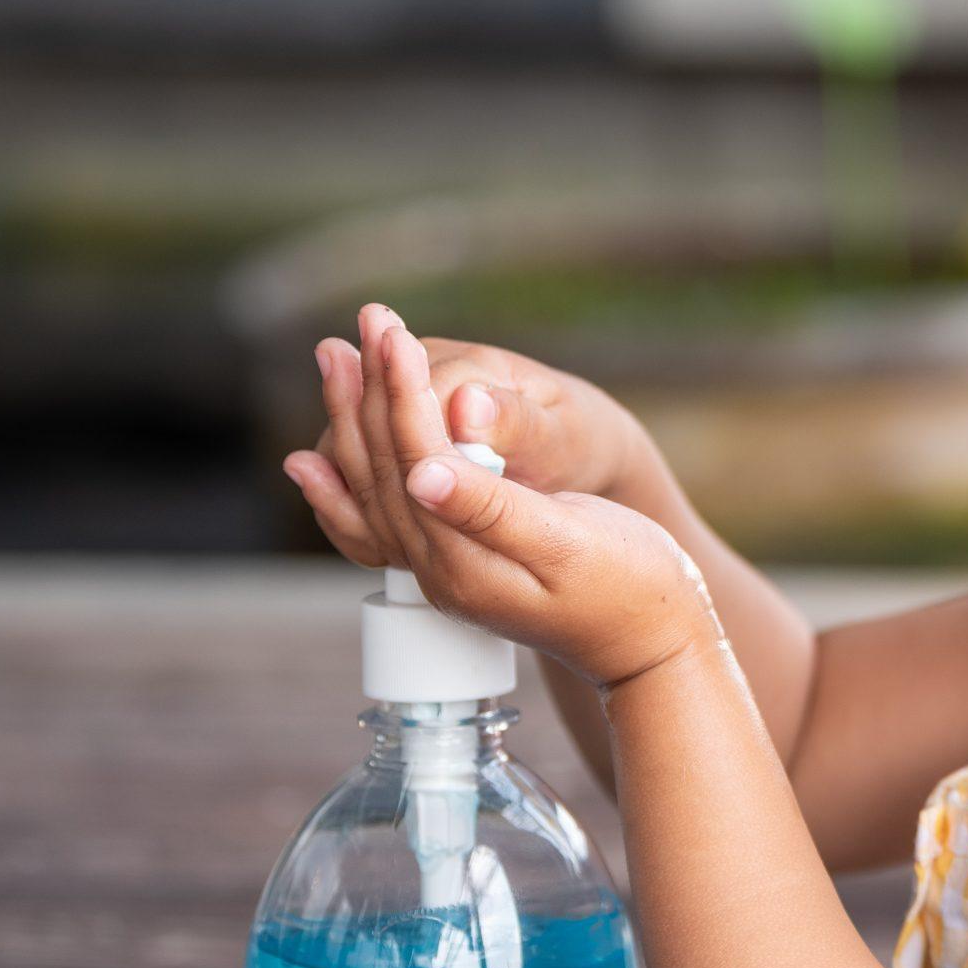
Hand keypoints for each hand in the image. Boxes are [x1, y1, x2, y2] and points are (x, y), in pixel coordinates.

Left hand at [287, 303, 720, 691]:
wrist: (653, 646)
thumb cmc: (633, 587)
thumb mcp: (569, 544)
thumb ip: (492, 510)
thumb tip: (421, 475)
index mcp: (465, 564)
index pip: (416, 462)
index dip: (404, 394)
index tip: (398, 335)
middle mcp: (438, 573)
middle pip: (383, 471)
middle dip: (369, 393)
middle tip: (366, 321)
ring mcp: (441, 574)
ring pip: (376, 486)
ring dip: (355, 419)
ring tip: (338, 357)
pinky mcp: (453, 566)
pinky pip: (380, 516)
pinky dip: (344, 480)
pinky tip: (314, 461)